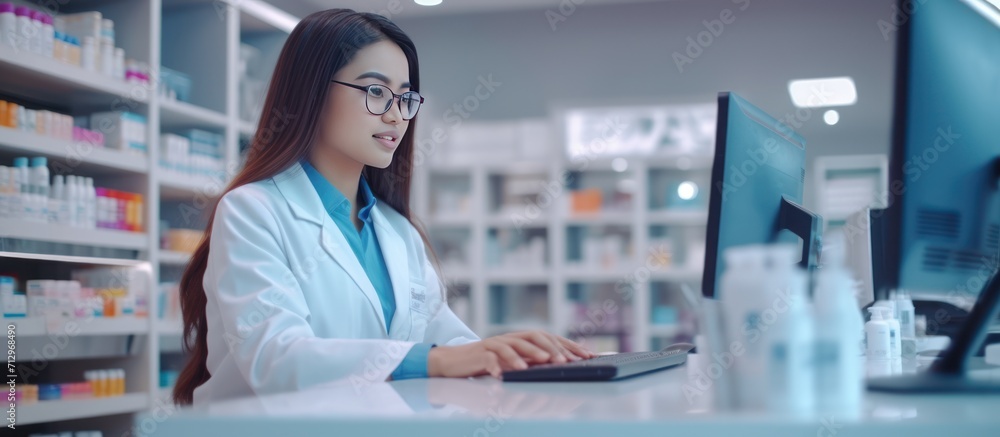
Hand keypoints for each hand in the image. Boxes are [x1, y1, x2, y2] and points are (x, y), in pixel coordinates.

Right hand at [427, 331, 596, 377]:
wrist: (456, 361)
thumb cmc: (490, 364)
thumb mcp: (515, 363)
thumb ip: (534, 362)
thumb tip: (564, 367)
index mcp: (522, 339)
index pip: (550, 338)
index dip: (568, 345)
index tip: (587, 355)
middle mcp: (510, 338)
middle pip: (534, 337)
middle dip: (552, 348)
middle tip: (566, 361)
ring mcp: (494, 343)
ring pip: (512, 344)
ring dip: (528, 354)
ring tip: (542, 362)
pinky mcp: (479, 352)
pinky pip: (489, 357)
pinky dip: (497, 365)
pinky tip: (503, 375)